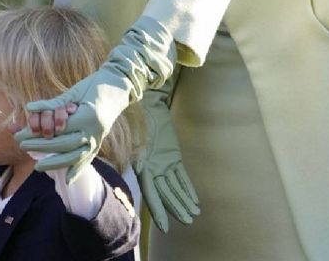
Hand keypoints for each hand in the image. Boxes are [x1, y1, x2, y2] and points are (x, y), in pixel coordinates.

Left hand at [14, 66, 131, 182]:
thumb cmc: (93, 86)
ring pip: (75, 156)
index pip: (57, 129)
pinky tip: (68, 180)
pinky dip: (78, 170)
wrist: (118, 88)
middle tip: (23, 145)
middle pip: (64, 144)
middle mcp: (93, 130)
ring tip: (38, 166)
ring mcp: (98, 138)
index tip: (20, 134)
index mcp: (86, 116)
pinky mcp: (99, 141)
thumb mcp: (73, 92)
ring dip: (56, 162)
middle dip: (41, 146)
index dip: (37, 133)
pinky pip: (88, 159)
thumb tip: (29, 107)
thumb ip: (53, 103)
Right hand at [133, 88, 199, 231]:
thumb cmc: (136, 115)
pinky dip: (188, 189)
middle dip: (175, 208)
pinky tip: (195, 201)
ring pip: (175, 187)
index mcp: (141, 164)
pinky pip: (182, 176)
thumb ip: (136, 150)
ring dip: (183, 201)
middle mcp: (151, 167)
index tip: (165, 227)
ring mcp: (163, 163)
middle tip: (188, 222)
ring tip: (193, 216)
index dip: (158, 210)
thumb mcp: (133, 131)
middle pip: (165, 193)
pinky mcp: (173, 156)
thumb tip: (141, 168)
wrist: (146, 100)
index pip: (150, 192)